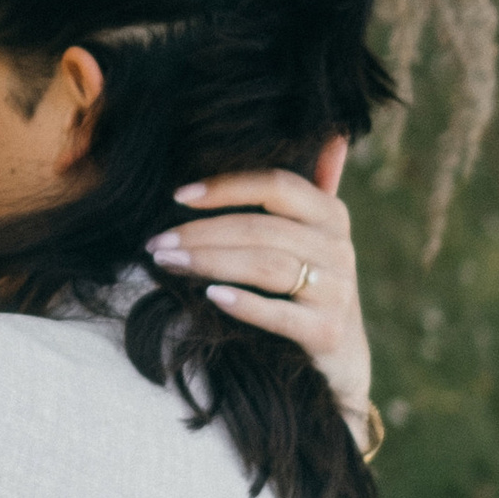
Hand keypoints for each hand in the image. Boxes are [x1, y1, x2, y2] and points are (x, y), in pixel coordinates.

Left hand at [145, 139, 371, 426]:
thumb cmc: (311, 289)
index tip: (178, 196)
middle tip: (157, 241)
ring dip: (210, 262)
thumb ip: (312, 189)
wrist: (341, 361)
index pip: (277, 185)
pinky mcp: (327, 333)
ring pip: (267, 265)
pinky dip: (244, 303)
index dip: (226, 187)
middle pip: (262, 228)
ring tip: (168, 263)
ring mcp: (337, 292)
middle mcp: (339, 249)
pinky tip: (210, 297)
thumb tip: (330, 135)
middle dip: (202, 232)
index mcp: (330, 216)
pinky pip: (280, 314)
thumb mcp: (315, 237)